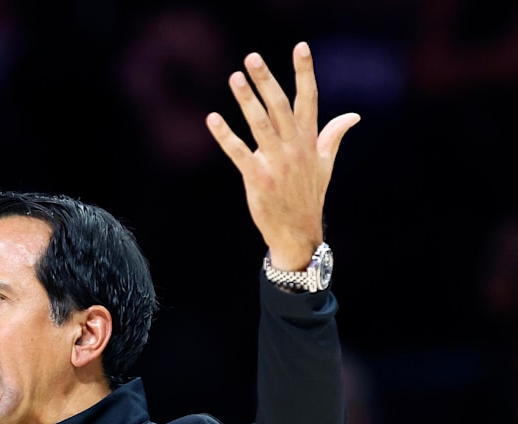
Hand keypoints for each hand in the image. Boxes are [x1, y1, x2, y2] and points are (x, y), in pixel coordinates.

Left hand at [206, 41, 359, 269]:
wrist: (298, 232)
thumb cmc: (309, 195)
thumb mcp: (325, 163)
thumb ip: (334, 135)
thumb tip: (353, 115)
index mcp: (310, 140)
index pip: (309, 99)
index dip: (304, 72)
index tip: (301, 47)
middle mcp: (295, 148)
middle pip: (280, 106)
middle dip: (266, 80)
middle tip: (252, 58)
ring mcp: (277, 162)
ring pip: (260, 125)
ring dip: (246, 100)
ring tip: (234, 77)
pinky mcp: (259, 178)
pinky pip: (239, 153)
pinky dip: (225, 136)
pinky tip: (213, 119)